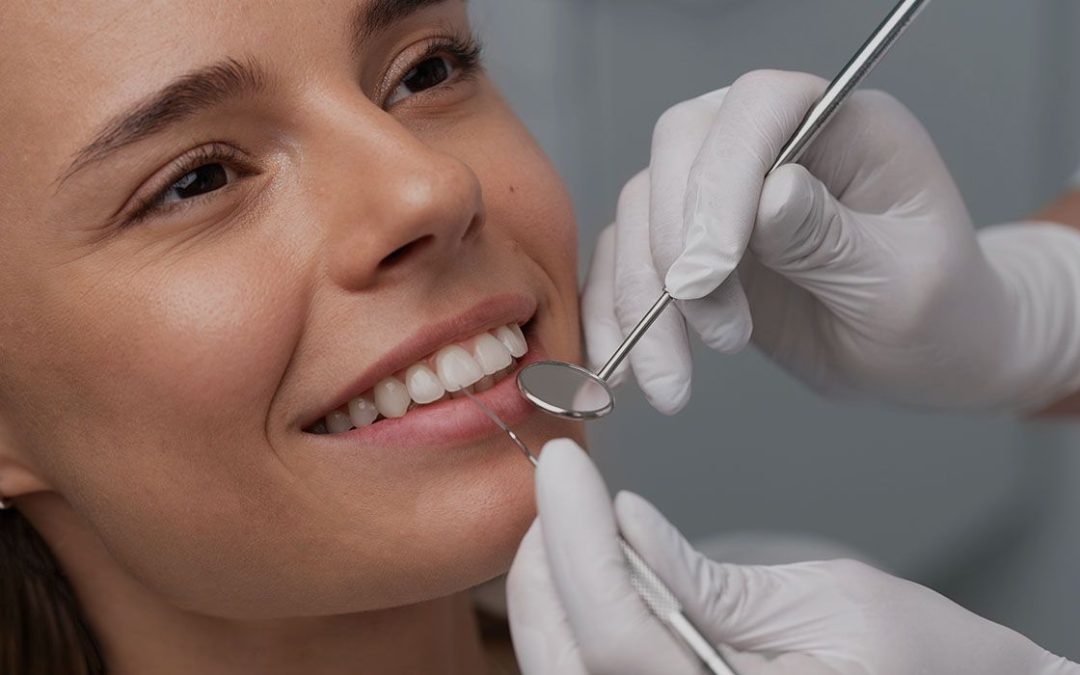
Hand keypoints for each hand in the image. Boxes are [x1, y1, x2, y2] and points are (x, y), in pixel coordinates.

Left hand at [507, 439, 1077, 674]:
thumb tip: (625, 524)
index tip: (566, 465)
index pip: (618, 637)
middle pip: (570, 661)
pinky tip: (580, 564)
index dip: (578, 543)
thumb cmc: (923, 660)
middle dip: (545, 564)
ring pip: (564, 670)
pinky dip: (570, 615)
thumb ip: (709, 584)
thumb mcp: (825, 605)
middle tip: (556, 483)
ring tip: (564, 514)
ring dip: (548, 588)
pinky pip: (589, 674)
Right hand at [581, 70, 1079, 412]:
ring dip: (641, 301)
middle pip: (677, 153)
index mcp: (840, 125)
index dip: (719, 180)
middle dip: (674, 248)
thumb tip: (769, 193)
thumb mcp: (903, 283)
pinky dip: (615, 318)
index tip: (709, 272)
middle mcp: (771, 145)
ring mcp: (722, 196)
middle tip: (709, 328)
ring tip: (676, 380)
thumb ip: (832, 237)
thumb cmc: (939, 311)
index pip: (757, 110)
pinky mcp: (691, 250)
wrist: (922, 358)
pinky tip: (627, 371)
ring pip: (639, 216)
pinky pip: (627, 267)